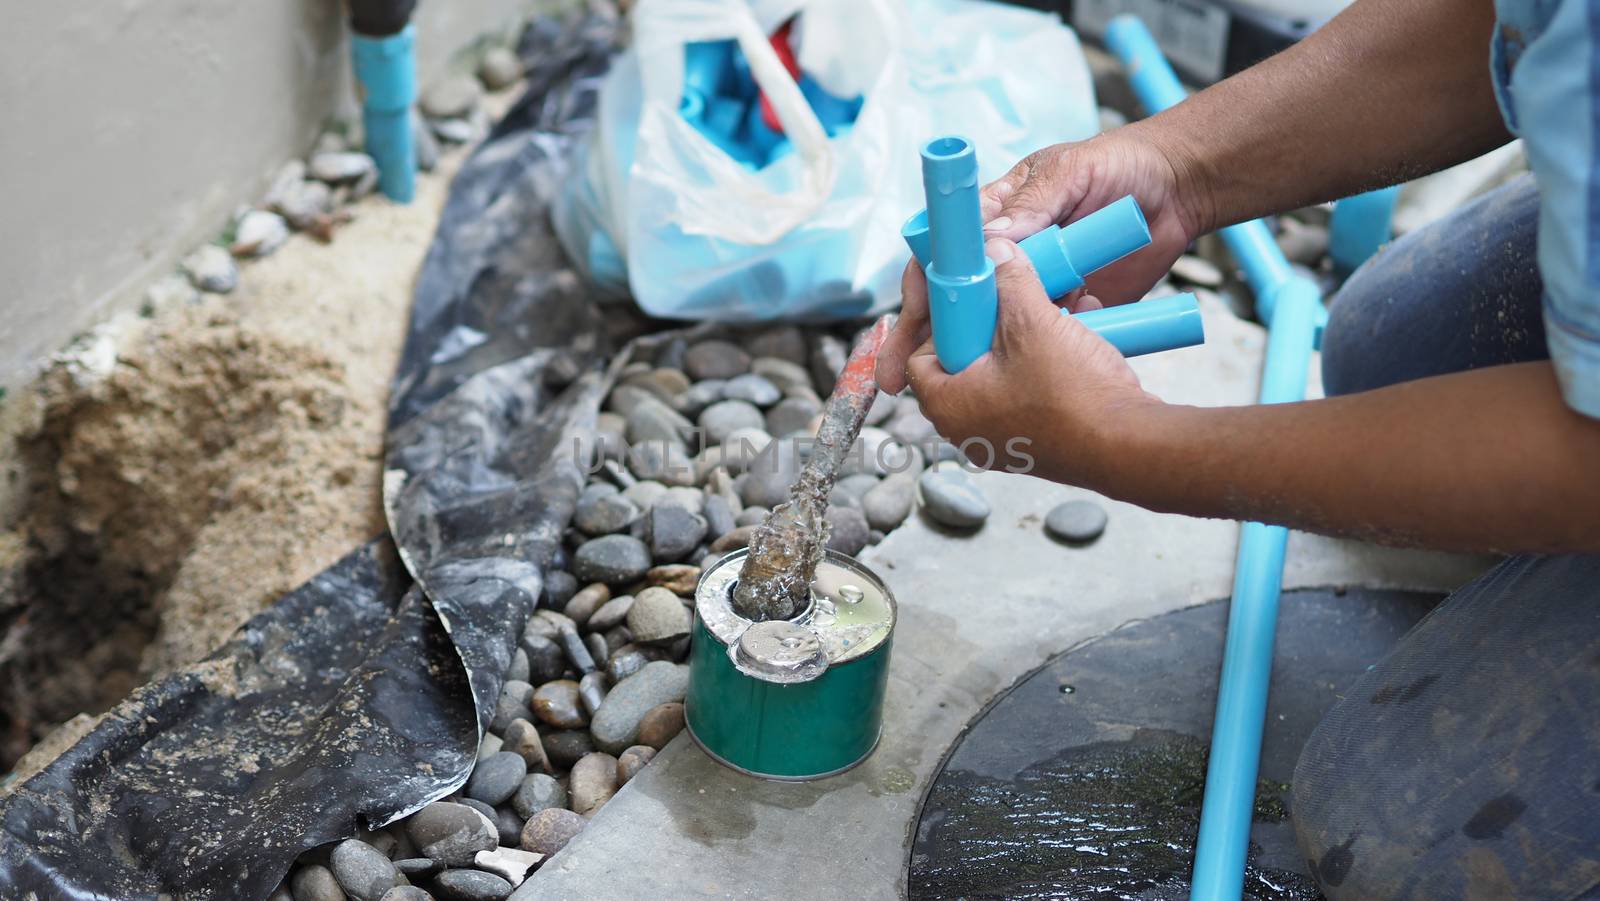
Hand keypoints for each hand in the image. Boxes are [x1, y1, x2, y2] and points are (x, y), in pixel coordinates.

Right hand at [879, 129, 1206, 392]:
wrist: (1181, 190)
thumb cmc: (1122, 165)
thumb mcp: (1069, 174)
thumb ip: (1031, 206)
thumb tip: (988, 242)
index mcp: (995, 215)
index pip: (942, 254)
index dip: (923, 289)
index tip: (912, 319)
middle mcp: (1007, 255)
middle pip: (953, 302)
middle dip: (923, 341)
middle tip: (900, 377)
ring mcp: (1036, 286)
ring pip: (992, 328)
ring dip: (972, 357)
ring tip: (953, 392)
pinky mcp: (1067, 309)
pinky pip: (1042, 338)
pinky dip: (1037, 353)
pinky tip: (1032, 374)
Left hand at [902, 238, 1160, 489]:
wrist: (1128, 445)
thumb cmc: (1072, 396)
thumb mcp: (1033, 322)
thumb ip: (1009, 280)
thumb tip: (996, 250)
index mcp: (949, 406)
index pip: (920, 356)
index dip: (944, 321)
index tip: (970, 299)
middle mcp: (967, 430)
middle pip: (965, 361)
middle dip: (994, 324)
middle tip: (1016, 302)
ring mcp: (1002, 441)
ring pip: (1002, 374)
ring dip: (1027, 339)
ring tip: (1055, 311)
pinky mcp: (1036, 443)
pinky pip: (1029, 392)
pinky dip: (1045, 364)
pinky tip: (1075, 336)